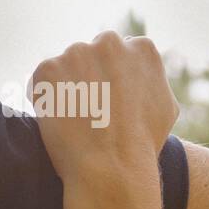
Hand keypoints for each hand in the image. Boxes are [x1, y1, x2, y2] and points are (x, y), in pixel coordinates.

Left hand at [29, 31, 178, 188]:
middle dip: (89, 77)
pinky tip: (57, 122)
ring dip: (66, 88)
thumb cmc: (143, 145)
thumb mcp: (166, 107)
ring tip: (74, 121)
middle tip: (90, 112)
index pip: (121, 54)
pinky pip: (41, 82)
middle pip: (92, 55)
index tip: (109, 102)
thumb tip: (144, 75)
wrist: (112, 167)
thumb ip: (153, 81)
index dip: (112, 79)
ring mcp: (76, 53)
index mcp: (141, 48)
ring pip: (66, 68)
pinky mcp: (48, 69)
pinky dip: (44, 99)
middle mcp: (110, 42)